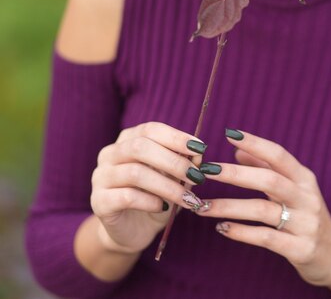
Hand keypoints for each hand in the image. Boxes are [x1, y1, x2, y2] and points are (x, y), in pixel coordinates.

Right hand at [91, 122, 207, 253]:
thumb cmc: (154, 198)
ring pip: (135, 173)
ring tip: (187, 198)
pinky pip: (126, 196)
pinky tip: (163, 208)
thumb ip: (183, 165)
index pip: (150, 129)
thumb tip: (199, 155)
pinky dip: (150, 201)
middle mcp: (110, 154)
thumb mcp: (173, 180)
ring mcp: (101, 177)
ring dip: (167, 186)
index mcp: (127, 140)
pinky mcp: (99, 202)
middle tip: (196, 176)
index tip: (199, 148)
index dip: (175, 137)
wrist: (131, 232)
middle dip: (173, 161)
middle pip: (140, 147)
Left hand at [196, 129, 330, 287]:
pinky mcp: (300, 249)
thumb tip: (238, 151)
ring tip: (202, 206)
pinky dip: (241, 232)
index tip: (229, 133)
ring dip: (229, 206)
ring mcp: (305, 224)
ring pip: (262, 209)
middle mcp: (306, 197)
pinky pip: (266, 237)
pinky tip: (221, 228)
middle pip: (269, 179)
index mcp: (304, 178)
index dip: (254, 143)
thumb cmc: (306, 215)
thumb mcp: (292, 188)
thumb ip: (266, 168)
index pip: (278, 154)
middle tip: (207, 170)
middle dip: (235, 174)